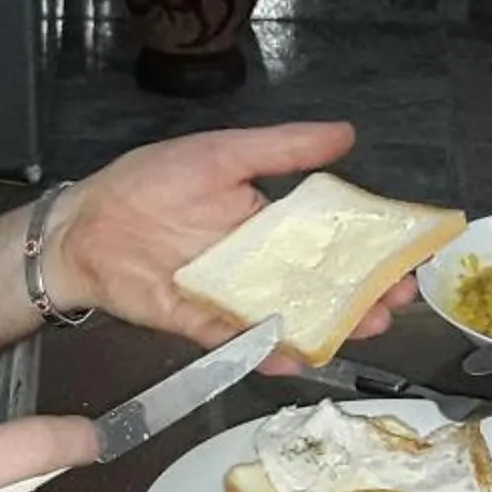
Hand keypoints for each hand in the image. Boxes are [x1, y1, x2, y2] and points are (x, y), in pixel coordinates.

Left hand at [40, 121, 411, 364]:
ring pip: (290, 317)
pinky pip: (240, 342)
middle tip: (395, 305)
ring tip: (360, 331)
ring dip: (327, 327)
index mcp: (266, 222)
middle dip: (361, 297)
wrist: (84, 225)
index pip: (329, 240)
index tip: (407, 258)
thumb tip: (346, 134)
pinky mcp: (201, 323)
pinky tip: (298, 357)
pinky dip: (268, 352)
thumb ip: (282, 150)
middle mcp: (255, 264)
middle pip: (318, 286)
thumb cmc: (148, 183)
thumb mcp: (221, 154)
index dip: (369, 251)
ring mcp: (231, 297)